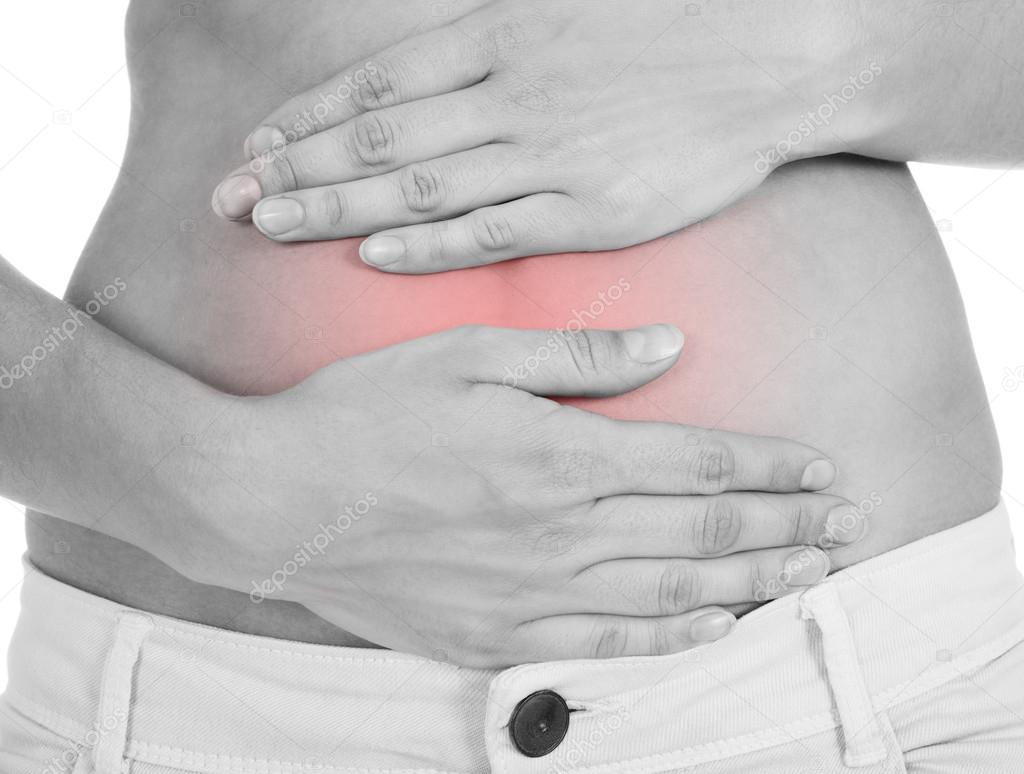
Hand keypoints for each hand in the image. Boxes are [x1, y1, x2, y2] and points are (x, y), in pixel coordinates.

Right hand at [190, 324, 861, 666]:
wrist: (271, 499)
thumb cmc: (363, 413)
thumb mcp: (465, 354)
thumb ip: (576, 356)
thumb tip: (669, 346)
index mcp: (556, 454)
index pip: (693, 464)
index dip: (766, 466)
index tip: (820, 466)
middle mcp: (557, 532)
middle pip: (700, 534)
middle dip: (783, 525)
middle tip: (846, 523)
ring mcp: (528, 594)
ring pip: (669, 594)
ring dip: (749, 582)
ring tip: (809, 573)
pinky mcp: (491, 636)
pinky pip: (604, 648)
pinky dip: (669, 640)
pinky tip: (715, 628)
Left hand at [211, 0, 850, 271]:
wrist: (776, 55)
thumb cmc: (674, 28)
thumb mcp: (569, 3)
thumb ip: (494, 32)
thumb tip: (438, 58)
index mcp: (500, 37)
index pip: (376, 82)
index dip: (307, 116)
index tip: (254, 145)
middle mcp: (508, 93)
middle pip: (377, 135)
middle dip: (295, 167)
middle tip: (228, 200)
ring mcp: (546, 152)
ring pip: (417, 185)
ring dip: (337, 208)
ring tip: (272, 226)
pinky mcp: (589, 207)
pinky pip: (491, 230)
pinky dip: (429, 244)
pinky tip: (374, 256)